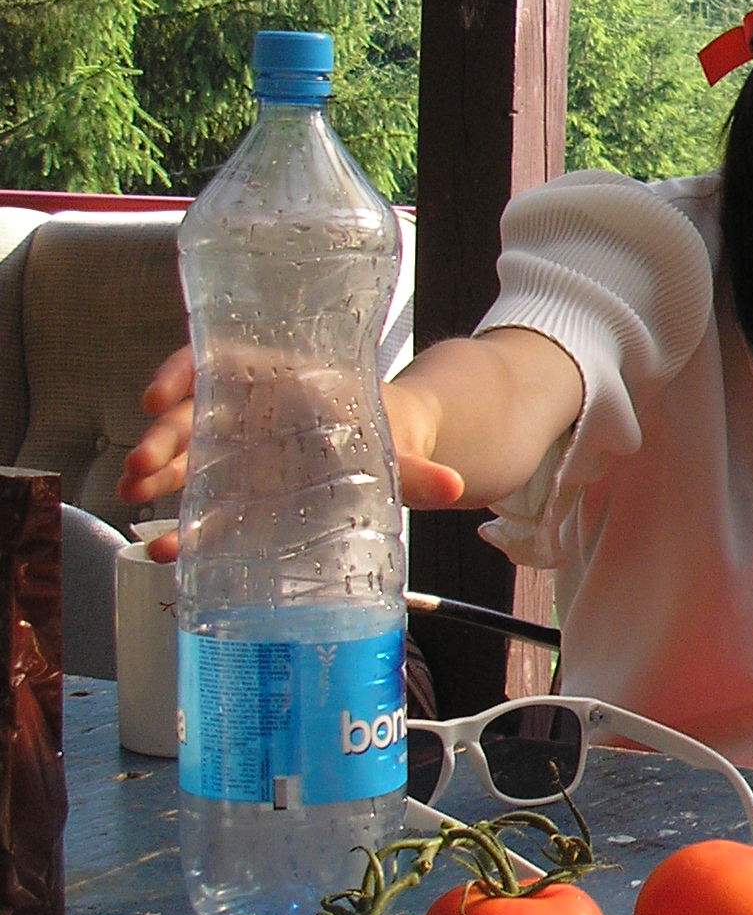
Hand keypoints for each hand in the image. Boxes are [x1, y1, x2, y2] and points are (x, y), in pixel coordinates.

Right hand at [118, 347, 468, 559]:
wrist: (394, 449)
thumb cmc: (385, 433)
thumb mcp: (397, 446)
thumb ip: (417, 468)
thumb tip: (456, 488)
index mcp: (279, 383)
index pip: (215, 364)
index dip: (179, 374)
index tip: (158, 395)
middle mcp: (249, 412)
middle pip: (191, 416)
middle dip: (162, 440)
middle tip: (140, 467)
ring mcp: (239, 452)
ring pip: (187, 457)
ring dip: (157, 475)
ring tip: (134, 496)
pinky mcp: (241, 492)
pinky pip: (204, 505)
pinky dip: (183, 526)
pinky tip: (168, 549)